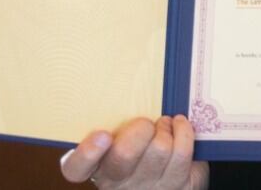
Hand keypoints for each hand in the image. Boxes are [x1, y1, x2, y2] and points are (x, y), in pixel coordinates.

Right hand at [59, 115, 208, 189]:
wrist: (170, 172)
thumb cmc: (140, 145)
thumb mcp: (120, 135)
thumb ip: (115, 120)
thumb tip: (122, 80)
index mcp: (96, 165)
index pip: (77, 168)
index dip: (87, 153)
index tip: (102, 135)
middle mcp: (117, 180)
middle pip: (124, 155)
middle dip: (140, 128)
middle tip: (145, 121)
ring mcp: (146, 186)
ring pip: (159, 150)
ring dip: (165, 128)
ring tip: (163, 123)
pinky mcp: (176, 185)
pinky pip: (181, 153)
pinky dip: (183, 132)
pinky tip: (179, 126)